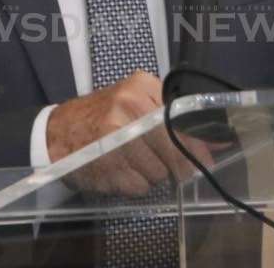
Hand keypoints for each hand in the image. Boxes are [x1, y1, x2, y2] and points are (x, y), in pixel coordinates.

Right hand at [46, 70, 221, 196]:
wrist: (55, 133)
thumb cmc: (100, 116)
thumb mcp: (133, 102)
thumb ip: (173, 117)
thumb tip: (218, 142)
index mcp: (139, 87)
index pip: (183, 120)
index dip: (197, 143)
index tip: (208, 157)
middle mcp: (127, 108)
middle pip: (175, 150)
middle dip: (179, 165)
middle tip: (178, 170)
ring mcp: (116, 138)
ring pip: (159, 172)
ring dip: (153, 175)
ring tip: (133, 161)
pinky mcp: (107, 166)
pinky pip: (140, 187)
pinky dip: (135, 185)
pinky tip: (120, 171)